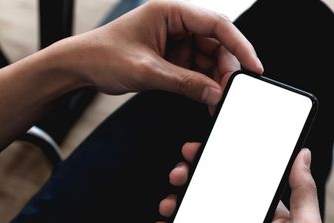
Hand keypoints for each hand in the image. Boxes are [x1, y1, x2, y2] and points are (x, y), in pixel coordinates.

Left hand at [63, 0, 262, 105]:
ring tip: (216, 100)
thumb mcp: (147, 72)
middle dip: (226, 69)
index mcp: (171, 11)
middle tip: (229, 92)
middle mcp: (177, 23)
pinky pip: (197, 70)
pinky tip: (206, 97)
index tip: (253, 67)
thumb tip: (215, 94)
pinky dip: (203, 85)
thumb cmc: (103, 56)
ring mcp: (176, 41)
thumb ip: (184, 83)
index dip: (240, 45)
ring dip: (215, 80)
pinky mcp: (173, 57)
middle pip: (218, 44)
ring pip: (210, 59)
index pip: (216, 24)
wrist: (80, 67)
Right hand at [152, 143, 325, 222]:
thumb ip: (303, 193)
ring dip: (178, 199)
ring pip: (195, 210)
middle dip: (193, 173)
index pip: (242, 175)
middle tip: (181, 169)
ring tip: (170, 199)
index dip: (223, 157)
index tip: (205, 145)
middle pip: (213, 187)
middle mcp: (242, 220)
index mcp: (264, 209)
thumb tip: (303, 156)